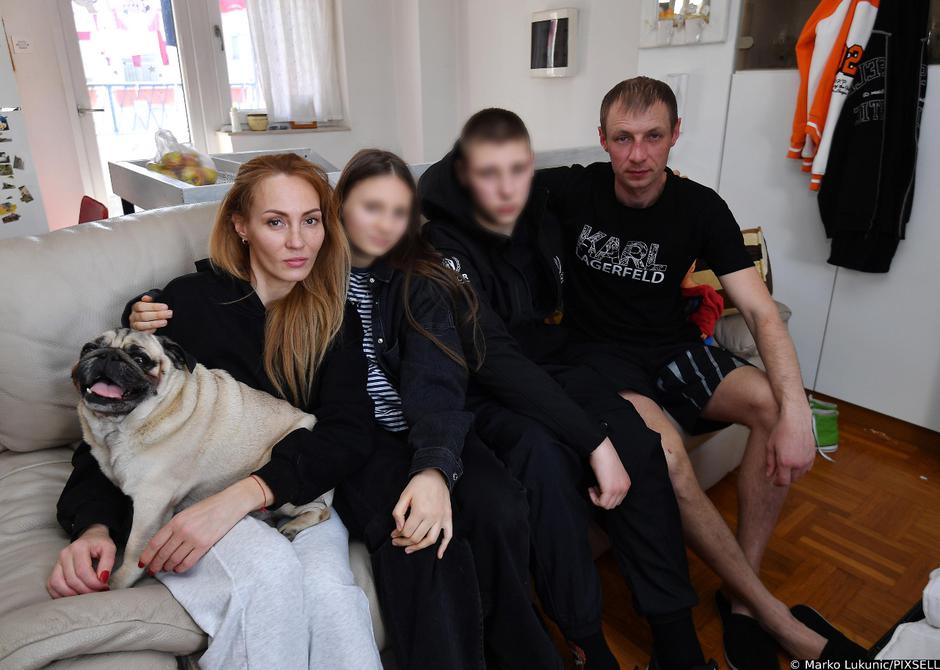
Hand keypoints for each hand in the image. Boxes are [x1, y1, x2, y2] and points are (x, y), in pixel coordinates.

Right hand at [47, 524, 114, 597]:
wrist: (90, 538)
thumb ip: (108, 562)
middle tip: (97, 592)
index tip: (104, 586)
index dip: (93, 583)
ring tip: (86, 595)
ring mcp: (57, 562)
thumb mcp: (109, 549)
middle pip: (71, 580)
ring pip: (58, 584)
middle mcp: (65, 554)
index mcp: (79, 547)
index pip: (83, 571)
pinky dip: (60, 594)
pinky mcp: (54, 570)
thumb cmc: (100, 544)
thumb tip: (102, 579)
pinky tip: (73, 596)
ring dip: (72, 594)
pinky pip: (51, 585)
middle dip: (86, 590)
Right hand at [129, 294, 172, 332]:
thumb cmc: (149, 310)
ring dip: (155, 323)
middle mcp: (133, 316)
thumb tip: (146, 297)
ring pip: (141, 325)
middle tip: (169, 314)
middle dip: (157, 315)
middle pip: (143, 316)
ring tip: (165, 322)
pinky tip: (157, 328)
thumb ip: (150, 299)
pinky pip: (142, 333)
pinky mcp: (138, 333)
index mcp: (136, 307)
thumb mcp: (150, 302)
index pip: (141, 306)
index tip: (165, 307)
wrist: (144, 319)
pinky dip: (150, 331)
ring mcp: (134, 325)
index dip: (153, 307)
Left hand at [139, 477, 266, 573]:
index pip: (155, 542)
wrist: (229, 504)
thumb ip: (174, 526)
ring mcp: (194, 538)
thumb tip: (163, 543)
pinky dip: (180, 568)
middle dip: (155, 565)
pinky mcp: (205, 545)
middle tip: (152, 570)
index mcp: (176, 521)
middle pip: (163, 553)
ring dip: (167, 567)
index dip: (146, 555)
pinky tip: (178, 569)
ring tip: (166, 569)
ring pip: (174, 559)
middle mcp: (182, 530)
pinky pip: (188, 562)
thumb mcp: (187, 513)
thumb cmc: (209, 507)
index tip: (142, 563)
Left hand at [391, 469, 452, 557]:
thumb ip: (398, 512)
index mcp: (420, 511)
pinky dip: (444, 547)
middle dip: (404, 542)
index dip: (398, 535)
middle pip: (417, 538)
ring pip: (430, 540)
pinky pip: (448, 536)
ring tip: (409, 549)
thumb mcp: (404, 495)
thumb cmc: (418, 484)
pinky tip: (439, 555)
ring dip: (419, 547)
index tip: (393, 535)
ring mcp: (441, 519)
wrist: (436, 475)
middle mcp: (432, 517)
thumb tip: (399, 528)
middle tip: (396, 541)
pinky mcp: (448, 518)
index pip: (407, 532)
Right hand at [588, 437, 631, 508]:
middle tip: (594, 488)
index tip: (598, 488)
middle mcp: (625, 487)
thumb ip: (612, 483)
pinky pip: (601, 503)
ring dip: (597, 499)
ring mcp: (618, 489)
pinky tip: (591, 487)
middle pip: (613, 504)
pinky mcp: (610, 489)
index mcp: (626, 483)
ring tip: (593, 487)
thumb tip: (603, 492)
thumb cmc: (603, 457)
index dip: (606, 497)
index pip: (618, 500)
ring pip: (607, 505)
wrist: (601, 448)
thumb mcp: (612, 473)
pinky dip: (594, 498)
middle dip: (602, 499)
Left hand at [766, 404, 815, 485]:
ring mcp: (807, 460)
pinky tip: (795, 462)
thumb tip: (769, 475)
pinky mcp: (812, 456)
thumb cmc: (781, 430)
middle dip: (784, 478)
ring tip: (786, 467)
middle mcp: (798, 463)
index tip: (773, 480)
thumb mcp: (770, 446)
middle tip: (778, 473)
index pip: (783, 481)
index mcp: (786, 462)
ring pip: (800, 475)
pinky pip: (807, 468)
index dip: (777, 483)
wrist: (797, 419)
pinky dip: (800, 469)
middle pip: (792, 479)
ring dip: (793, 474)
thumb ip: (770, 463)